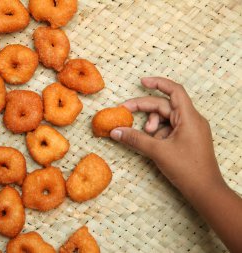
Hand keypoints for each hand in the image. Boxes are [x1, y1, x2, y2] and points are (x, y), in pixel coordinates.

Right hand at [110, 77, 223, 193]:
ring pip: (166, 117)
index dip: (157, 83)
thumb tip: (115, 131)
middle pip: (165, 105)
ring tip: (145, 135)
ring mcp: (191, 129)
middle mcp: (192, 119)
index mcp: (189, 117)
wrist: (205, 191)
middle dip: (145, 107)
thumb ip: (135, 139)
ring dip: (152, 123)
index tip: (141, 81)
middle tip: (125, 111)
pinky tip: (152, 143)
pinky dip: (158, 132)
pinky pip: (170, 128)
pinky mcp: (188, 139)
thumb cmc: (187, 169)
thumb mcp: (157, 152)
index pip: (174, 91)